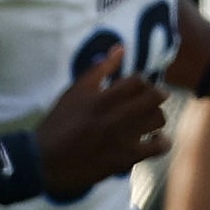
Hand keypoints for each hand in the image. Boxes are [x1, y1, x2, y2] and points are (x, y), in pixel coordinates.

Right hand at [35, 52, 169, 199]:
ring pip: (159, 119)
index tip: (137, 87)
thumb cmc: (59, 123)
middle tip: (151, 99)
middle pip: (154, 98)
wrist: (46, 160)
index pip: (138, 80)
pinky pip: (158, 147)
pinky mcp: (127, 158)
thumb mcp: (74, 91)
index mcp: (102, 97)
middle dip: (156, 95)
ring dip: (157, 116)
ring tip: (149, 119)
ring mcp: (124, 138)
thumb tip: (121, 48)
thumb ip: (99, 70)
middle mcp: (116, 116)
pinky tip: (154, 139)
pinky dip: (162, 141)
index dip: (142, 82)